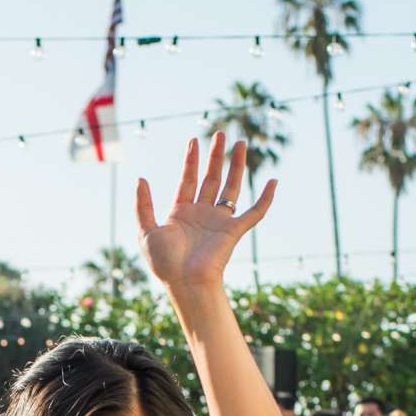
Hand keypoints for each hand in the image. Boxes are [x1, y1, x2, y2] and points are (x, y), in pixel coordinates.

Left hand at [134, 133, 275, 292]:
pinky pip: (254, 212)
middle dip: (216, 156)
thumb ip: (143, 205)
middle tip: (220, 133)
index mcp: (181, 213)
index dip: (191, 161)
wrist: (185, 282)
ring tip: (241, 143)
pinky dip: (265, 198)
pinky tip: (273, 182)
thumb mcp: (146, 231)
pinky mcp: (234, 231)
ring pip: (231, 187)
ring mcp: (219, 221)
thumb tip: (141, 178)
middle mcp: (202, 214)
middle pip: (211, 178)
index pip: (188, 180)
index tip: (194, 141)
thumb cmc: (165, 263)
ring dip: (236, 165)